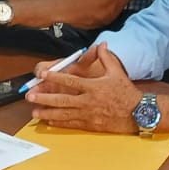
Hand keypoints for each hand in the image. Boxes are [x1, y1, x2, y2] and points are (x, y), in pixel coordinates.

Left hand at [24, 43, 140, 132]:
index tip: (42, 75)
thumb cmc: (126, 92)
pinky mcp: (90, 125)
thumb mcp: (117, 72)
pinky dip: (59, 122)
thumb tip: (101, 44)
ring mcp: (88, 114)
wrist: (138, 113)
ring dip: (47, 112)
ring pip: (64, 114)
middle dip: (44, 98)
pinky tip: (49, 121)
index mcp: (93, 87)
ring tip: (34, 112)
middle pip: (62, 100)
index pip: (70, 81)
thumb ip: (106, 58)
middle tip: (29, 96)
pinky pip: (72, 124)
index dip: (54, 77)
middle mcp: (88, 101)